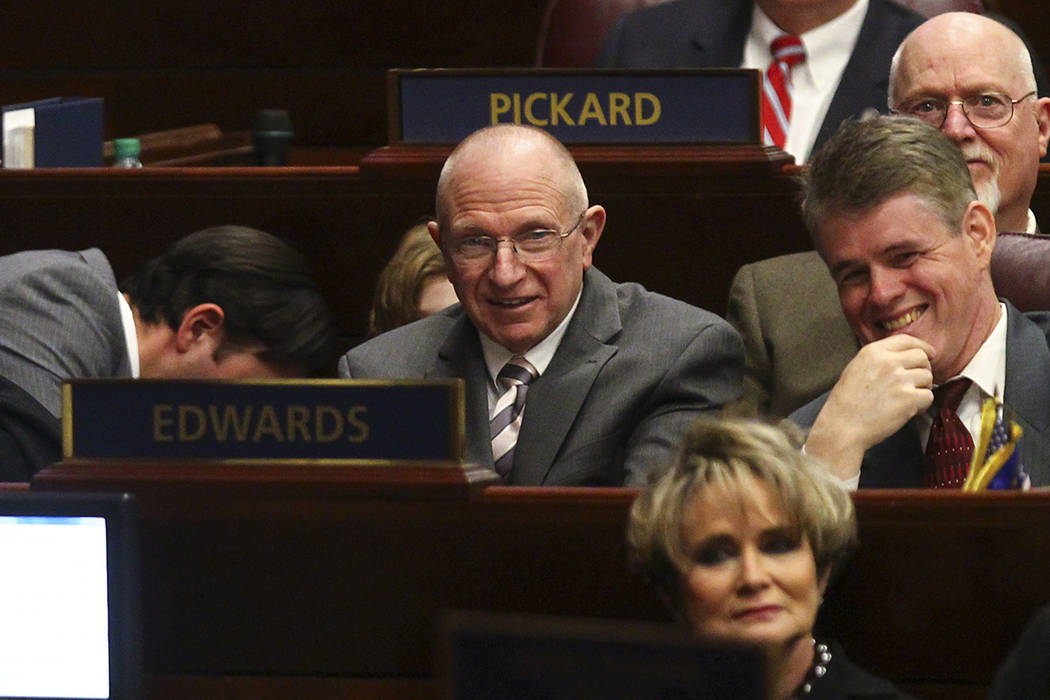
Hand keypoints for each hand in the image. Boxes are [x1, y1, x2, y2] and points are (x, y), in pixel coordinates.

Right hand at [805, 334, 933, 479]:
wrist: (843, 427)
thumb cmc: (845, 402)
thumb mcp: (855, 369)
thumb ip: (878, 359)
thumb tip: (902, 357)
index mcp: (873, 352)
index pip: (906, 340)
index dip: (922, 346)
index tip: (929, 352)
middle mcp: (888, 362)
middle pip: (921, 357)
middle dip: (923, 369)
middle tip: (916, 382)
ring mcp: (900, 380)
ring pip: (928, 377)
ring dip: (922, 388)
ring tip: (908, 398)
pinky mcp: (909, 399)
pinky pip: (928, 396)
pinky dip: (922, 404)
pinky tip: (909, 410)